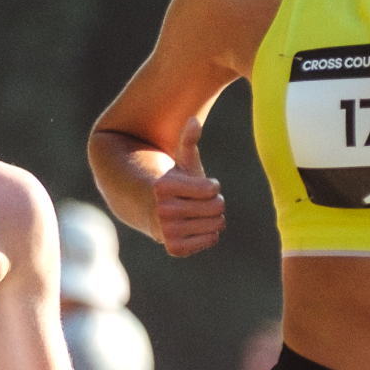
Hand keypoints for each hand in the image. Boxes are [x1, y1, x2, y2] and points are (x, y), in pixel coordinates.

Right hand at [152, 118, 224, 256]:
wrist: (152, 212)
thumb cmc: (173, 184)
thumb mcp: (181, 162)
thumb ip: (188, 141)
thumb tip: (194, 120)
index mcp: (162, 187)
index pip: (212, 189)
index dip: (212, 186)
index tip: (200, 186)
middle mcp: (162, 211)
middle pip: (217, 207)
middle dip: (214, 202)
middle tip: (198, 202)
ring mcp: (167, 232)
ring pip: (217, 224)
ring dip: (212, 218)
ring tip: (195, 214)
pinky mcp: (175, 249)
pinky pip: (212, 239)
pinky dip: (209, 233)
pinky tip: (194, 227)